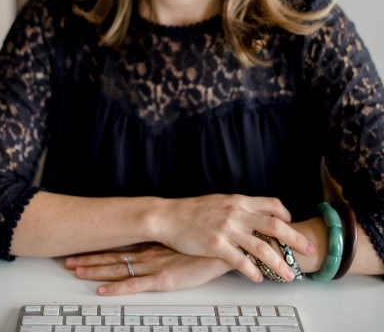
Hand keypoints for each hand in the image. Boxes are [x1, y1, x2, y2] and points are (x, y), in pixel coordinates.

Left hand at [65, 243, 231, 294]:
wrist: (223, 245)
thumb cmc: (205, 244)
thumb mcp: (183, 240)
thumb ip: (168, 242)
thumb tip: (158, 241)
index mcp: (154, 244)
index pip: (120, 245)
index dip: (100, 248)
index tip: (82, 247)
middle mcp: (149, 252)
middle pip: (113, 257)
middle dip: (89, 259)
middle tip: (68, 261)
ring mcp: (155, 265)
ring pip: (118, 269)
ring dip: (96, 271)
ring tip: (76, 272)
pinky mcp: (164, 279)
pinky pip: (135, 286)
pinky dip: (117, 289)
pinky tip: (103, 292)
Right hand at [154, 194, 315, 281]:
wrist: (169, 216)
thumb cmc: (193, 211)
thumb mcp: (220, 201)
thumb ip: (239, 207)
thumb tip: (256, 215)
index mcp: (239, 200)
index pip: (271, 205)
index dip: (285, 216)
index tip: (292, 226)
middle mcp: (236, 212)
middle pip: (274, 225)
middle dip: (294, 239)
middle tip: (309, 250)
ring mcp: (226, 228)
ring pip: (260, 246)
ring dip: (277, 262)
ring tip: (288, 275)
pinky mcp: (215, 244)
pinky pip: (239, 260)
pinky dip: (251, 270)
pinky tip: (259, 278)